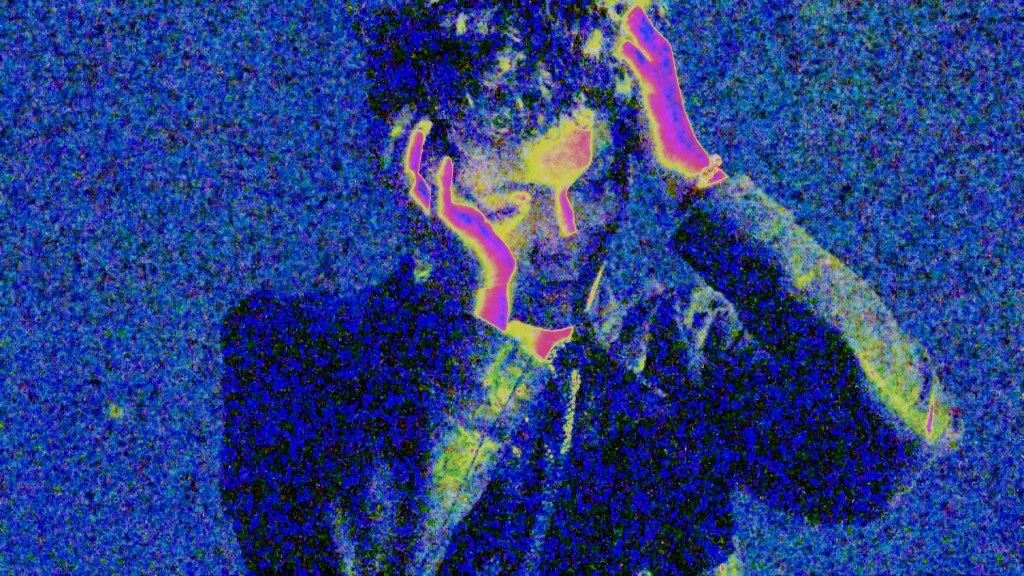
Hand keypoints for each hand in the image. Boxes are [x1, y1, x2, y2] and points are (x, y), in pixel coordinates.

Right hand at [401, 121, 515, 330]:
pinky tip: (447, 161)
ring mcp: (428, 218)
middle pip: (392, 167)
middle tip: (409, 111)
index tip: (420, 118)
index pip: (402, 170)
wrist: (487, 280)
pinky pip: (437, 199)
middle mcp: (419, 211)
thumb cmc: (486, 255)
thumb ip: (502, 210)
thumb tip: (523, 200)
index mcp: (423, 208)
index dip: (405, 144)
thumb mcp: (493, 226)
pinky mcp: (446, 225)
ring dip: (409, 150)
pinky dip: (440, 179)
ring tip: (421, 123)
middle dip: (395, 138)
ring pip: (404, 180)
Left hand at [615, 6, 727, 190]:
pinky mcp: (659, 105)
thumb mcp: (645, 128)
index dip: (648, 39)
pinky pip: (647, 77)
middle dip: (647, 28)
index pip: (658, 58)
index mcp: (665, 92)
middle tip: (633, 9)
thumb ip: (635, 114)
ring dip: (644, 35)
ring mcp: (666, 94)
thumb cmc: (663, 153)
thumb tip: (619, 112)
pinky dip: (636, 61)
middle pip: (660, 49)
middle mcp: (668, 88)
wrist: (681, 168)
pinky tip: (624, 47)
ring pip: (657, 57)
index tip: (635, 22)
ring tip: (630, 16)